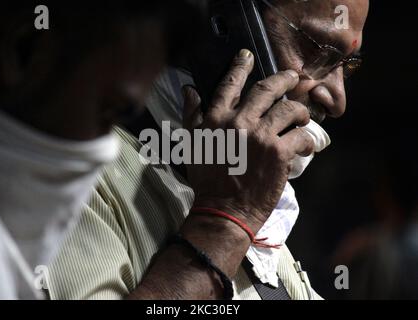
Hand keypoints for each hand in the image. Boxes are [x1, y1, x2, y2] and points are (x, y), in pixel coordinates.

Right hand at [183, 49, 313, 231]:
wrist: (223, 210)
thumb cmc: (207, 180)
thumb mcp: (193, 144)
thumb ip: (192, 115)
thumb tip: (189, 90)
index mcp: (217, 119)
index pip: (230, 85)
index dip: (240, 66)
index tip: (248, 55)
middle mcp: (239, 122)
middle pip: (268, 89)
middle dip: (284, 79)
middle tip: (293, 77)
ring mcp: (261, 136)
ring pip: (290, 110)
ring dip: (300, 112)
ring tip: (302, 118)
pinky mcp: (279, 153)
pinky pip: (301, 137)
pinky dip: (307, 140)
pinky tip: (306, 146)